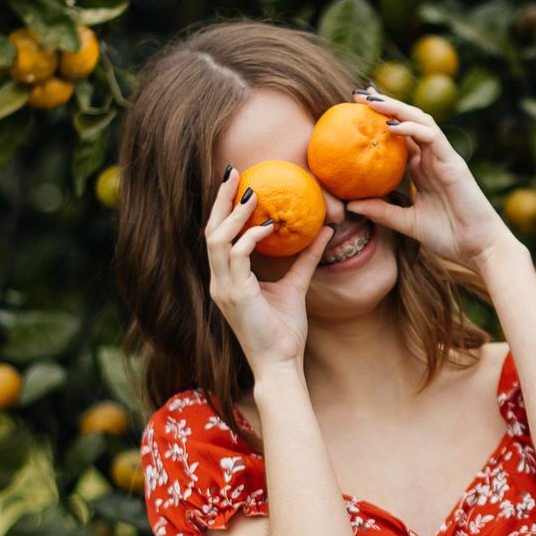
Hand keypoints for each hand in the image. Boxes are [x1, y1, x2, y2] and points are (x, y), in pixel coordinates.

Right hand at [204, 164, 326, 372]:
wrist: (281, 364)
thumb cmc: (284, 331)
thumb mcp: (297, 286)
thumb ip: (306, 258)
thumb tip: (324, 229)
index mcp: (228, 278)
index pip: (218, 235)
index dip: (223, 207)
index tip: (235, 181)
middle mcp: (219, 281)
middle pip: (210, 230)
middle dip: (220, 199)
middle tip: (231, 170)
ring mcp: (223, 288)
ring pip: (217, 239)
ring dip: (232, 214)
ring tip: (249, 193)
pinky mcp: (234, 295)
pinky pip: (236, 255)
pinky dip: (249, 237)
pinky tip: (267, 226)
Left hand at [343, 92, 514, 271]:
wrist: (479, 249)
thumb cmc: (449, 237)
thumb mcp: (407, 223)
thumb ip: (382, 212)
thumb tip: (350, 205)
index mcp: (423, 168)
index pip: (400, 135)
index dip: (380, 119)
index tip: (355, 109)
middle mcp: (433, 157)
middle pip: (408, 120)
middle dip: (384, 104)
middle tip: (358, 93)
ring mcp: (444, 157)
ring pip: (420, 121)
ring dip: (396, 107)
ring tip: (371, 100)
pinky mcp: (453, 163)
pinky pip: (432, 137)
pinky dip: (412, 128)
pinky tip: (391, 126)